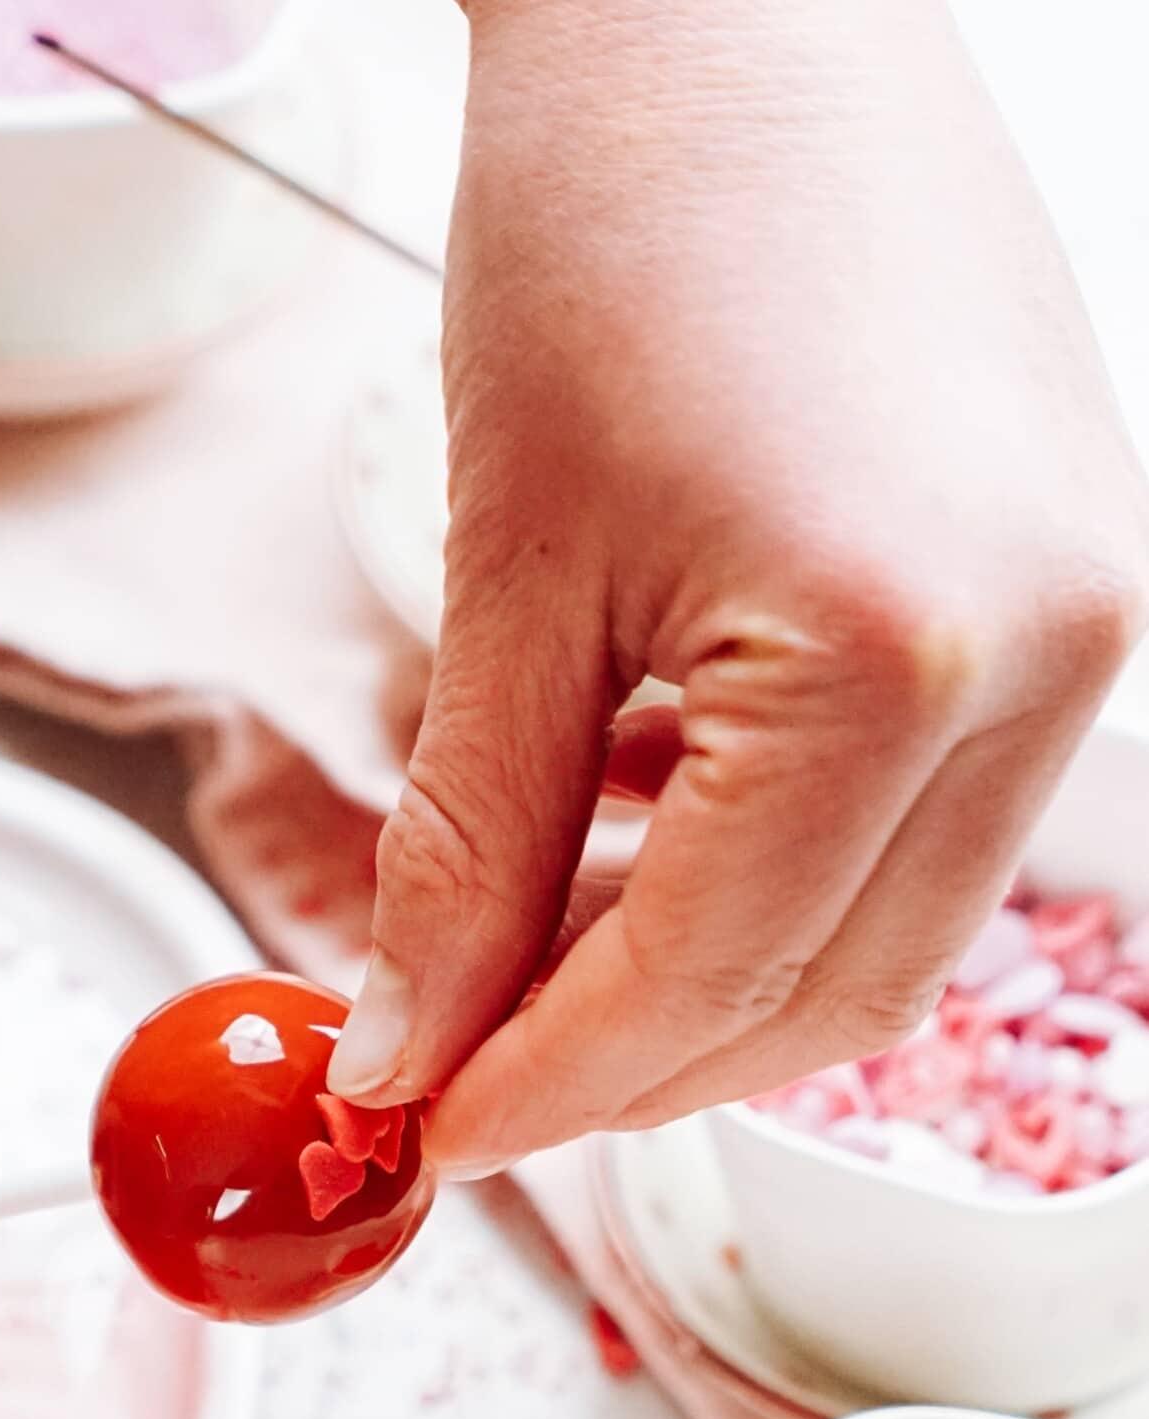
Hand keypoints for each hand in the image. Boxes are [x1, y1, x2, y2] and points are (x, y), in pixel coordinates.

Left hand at [328, 0, 1148, 1171]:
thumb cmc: (611, 216)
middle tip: (473, 1069)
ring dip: (712, 982)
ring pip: (889, 931)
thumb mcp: (510, 577)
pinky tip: (650, 837)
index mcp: (901, 651)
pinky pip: (926, 819)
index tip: (430, 1125)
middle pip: (831, 995)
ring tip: (539, 956)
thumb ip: (465, 851)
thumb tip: (412, 1045)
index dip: (551, 1086)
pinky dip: (780, 871)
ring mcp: (1084, 622)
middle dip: (639, 1069)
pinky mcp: (1071, 589)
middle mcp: (1044, 656)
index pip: (709, 977)